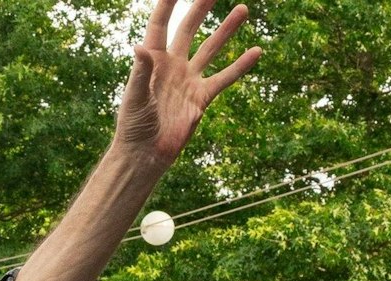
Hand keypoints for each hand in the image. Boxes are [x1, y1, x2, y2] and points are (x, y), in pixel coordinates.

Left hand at [113, 0, 261, 164]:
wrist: (146, 155)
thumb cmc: (133, 126)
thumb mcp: (135, 98)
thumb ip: (141, 72)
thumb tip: (139, 47)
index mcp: (152, 61)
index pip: (160, 25)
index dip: (168, 5)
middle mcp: (172, 65)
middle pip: (188, 29)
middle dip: (200, 8)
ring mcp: (188, 80)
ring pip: (211, 49)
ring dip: (226, 30)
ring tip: (243, 9)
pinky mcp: (201, 97)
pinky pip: (224, 78)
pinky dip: (240, 66)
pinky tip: (257, 51)